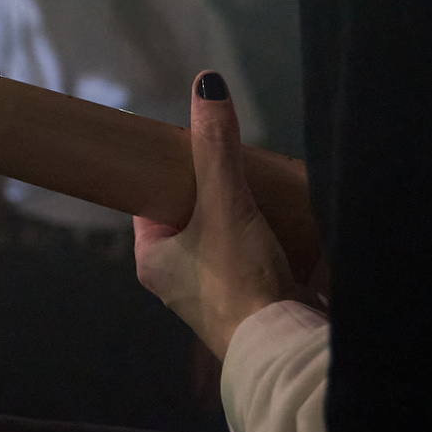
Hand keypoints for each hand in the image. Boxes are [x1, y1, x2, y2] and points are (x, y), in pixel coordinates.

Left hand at [134, 71, 297, 354]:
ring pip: (220, 234)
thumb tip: (206, 84)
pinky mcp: (248, 299)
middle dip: (214, 188)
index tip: (193, 143)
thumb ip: (216, 146)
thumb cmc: (238, 277)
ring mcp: (211, 291)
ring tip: (261, 185)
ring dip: (241, 212)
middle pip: (189, 213)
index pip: (150, 198)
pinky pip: (249, 255)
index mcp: (151, 258)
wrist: (281, 347)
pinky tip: (282, 218)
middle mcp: (174, 277)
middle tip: (236, 160)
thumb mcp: (224, 203)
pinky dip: (261, 236)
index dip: (169, 168)